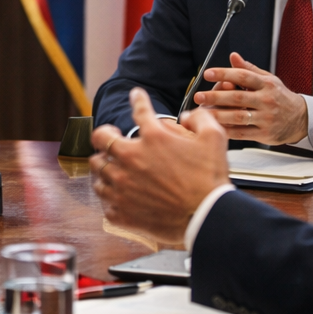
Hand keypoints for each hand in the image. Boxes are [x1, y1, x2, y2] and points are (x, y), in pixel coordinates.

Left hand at [89, 88, 232, 243]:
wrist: (206, 217)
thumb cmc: (210, 179)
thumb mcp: (215, 138)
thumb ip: (200, 118)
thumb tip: (187, 115)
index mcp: (153, 138)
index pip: (139, 110)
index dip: (137, 99)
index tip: (135, 95)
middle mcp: (130, 159)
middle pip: (99, 140)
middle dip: (103, 136)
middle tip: (109, 139)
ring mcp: (122, 186)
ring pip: (97, 171)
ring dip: (105, 168)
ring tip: (113, 170)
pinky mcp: (121, 211)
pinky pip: (104, 201)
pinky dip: (110, 197)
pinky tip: (119, 196)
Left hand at [192, 52, 309, 144]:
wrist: (301, 119)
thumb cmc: (280, 97)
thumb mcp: (268, 79)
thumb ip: (249, 69)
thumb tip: (233, 56)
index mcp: (266, 84)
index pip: (243, 76)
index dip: (224, 73)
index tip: (208, 73)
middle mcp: (267, 100)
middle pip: (238, 97)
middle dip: (216, 96)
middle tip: (199, 95)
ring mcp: (266, 118)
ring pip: (238, 116)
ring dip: (218, 115)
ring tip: (202, 113)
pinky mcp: (264, 133)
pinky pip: (242, 133)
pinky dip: (227, 130)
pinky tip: (214, 127)